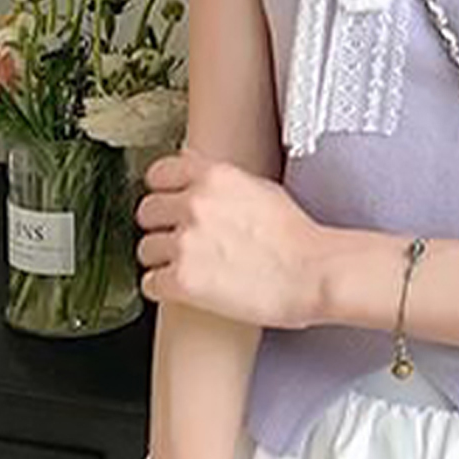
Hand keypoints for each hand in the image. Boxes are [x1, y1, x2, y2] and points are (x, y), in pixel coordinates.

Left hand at [135, 149, 325, 328]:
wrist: (314, 274)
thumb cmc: (298, 237)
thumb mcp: (260, 188)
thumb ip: (220, 180)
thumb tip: (194, 169)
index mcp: (214, 177)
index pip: (157, 174)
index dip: (161, 192)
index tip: (166, 204)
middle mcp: (195, 204)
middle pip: (145, 211)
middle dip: (160, 227)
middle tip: (178, 241)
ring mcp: (185, 242)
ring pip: (144, 249)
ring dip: (161, 260)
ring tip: (188, 268)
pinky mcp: (182, 281)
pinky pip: (149, 283)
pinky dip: (163, 289)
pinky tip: (186, 289)